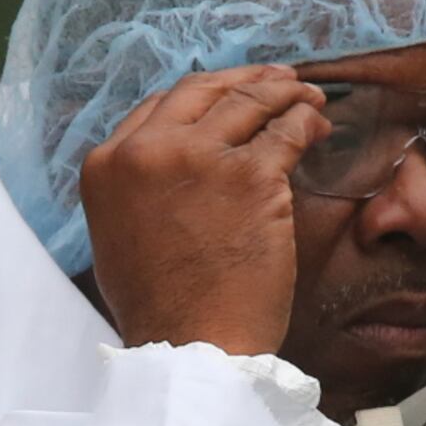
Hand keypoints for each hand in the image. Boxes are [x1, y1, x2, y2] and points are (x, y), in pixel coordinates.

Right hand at [79, 66, 328, 356]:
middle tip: (277, 81)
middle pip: (203, 90)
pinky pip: (287, 131)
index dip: (203, 97)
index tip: (229, 98)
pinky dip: (307, 122)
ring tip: (308, 98)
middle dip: (245, 80)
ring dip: (284, 93)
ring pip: (249, 102)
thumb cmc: (161, 307)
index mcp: (108, 163)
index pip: (160, 105)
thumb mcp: (119, 233)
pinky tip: (318, 126)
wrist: (191, 345)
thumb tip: (174, 163)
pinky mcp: (251, 175)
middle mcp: (147, 150)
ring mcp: (201, 157)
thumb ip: (138, 186)